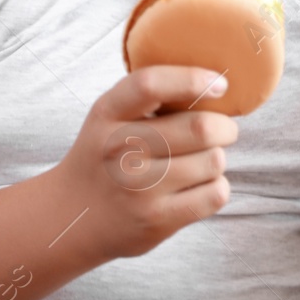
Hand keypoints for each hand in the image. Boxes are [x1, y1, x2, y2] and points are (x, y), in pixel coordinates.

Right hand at [54, 65, 237, 259]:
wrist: (74, 215)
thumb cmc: (106, 155)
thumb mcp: (110, 116)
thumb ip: (149, 94)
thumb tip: (216, 82)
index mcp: (108, 113)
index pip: (150, 85)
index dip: (192, 79)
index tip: (219, 84)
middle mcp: (119, 149)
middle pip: (200, 128)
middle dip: (225, 127)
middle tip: (224, 130)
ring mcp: (138, 188)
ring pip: (213, 161)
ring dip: (217, 158)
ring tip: (201, 161)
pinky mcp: (156, 220)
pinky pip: (215, 194)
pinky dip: (217, 187)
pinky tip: (199, 185)